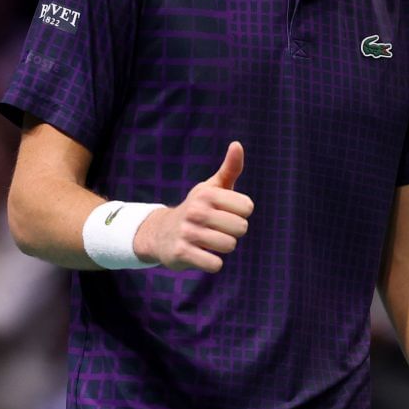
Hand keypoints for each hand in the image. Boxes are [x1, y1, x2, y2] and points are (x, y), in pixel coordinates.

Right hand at [135, 141, 253, 272]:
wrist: (161, 233)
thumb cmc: (197, 209)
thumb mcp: (212, 188)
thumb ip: (230, 168)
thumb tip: (237, 144)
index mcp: (207, 193)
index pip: (247, 207)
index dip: (240, 213)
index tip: (226, 212)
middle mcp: (196, 210)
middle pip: (241, 228)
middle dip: (233, 232)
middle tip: (217, 229)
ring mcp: (188, 232)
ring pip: (229, 246)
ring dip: (222, 247)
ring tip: (209, 240)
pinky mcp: (181, 253)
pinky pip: (215, 264)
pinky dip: (212, 263)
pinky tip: (202, 254)